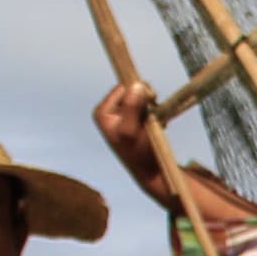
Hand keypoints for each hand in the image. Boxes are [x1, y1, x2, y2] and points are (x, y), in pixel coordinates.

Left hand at [92, 79, 169, 200]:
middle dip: (146, 100)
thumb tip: (137, 85)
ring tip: (152, 123)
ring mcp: (120, 113)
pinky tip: (154, 124)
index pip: (123, 87)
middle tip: (151, 117)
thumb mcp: (132, 131)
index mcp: (101, 112)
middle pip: (131, 89)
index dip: (138, 94)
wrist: (150, 170)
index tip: (147, 108)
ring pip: (140, 96)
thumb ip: (132, 107)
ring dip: (151, 107)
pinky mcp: (131, 117)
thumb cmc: (139, 153)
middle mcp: (107, 110)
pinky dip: (154, 111)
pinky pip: (146, 104)